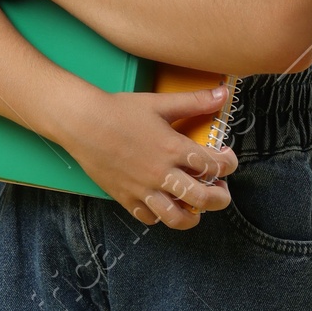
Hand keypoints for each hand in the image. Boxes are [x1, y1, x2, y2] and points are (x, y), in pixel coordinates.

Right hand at [57, 85, 238, 228]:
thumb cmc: (119, 110)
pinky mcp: (125, 197)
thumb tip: (224, 92)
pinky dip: (160, 216)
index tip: (228, 161)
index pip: (215, 166)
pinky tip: (164, 206)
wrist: (82, 123)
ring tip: (196, 209)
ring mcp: (143, 189)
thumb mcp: (160, 102)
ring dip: (193, 216)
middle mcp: (162, 173)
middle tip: (222, 193)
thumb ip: (195, 101)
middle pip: (203, 198)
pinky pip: (148, 218)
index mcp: (174, 148)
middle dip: (221, 199)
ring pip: (177, 217)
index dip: (229, 165)